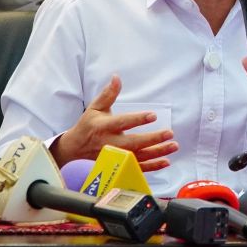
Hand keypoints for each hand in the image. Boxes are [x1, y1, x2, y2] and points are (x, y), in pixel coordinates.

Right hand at [52, 75, 176, 171]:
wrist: (73, 150)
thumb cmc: (88, 126)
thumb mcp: (95, 108)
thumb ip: (108, 94)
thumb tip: (117, 77)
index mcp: (103, 126)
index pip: (122, 122)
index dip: (137, 119)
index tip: (153, 115)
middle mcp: (109, 143)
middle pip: (132, 143)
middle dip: (152, 139)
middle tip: (169, 133)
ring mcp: (114, 157)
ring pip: (137, 157)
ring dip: (157, 153)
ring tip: (173, 146)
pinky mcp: (117, 166)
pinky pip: (136, 169)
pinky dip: (152, 167)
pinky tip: (166, 161)